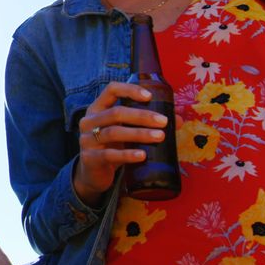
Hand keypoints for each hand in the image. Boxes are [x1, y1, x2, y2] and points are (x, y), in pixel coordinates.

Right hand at [73, 82, 168, 205]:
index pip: (111, 90)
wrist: (93, 174)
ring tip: (159, 137)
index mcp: (97, 109)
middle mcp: (89, 121)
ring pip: (114, 132)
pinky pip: (109, 154)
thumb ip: (146, 124)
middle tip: (163, 122)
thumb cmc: (112, 147)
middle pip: (115, 113)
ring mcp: (87, 140)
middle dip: (141, 116)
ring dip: (139, 134)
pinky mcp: (89, 158)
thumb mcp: (126, 133)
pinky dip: (127, 154)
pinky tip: (142, 155)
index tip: (149, 97)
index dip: (130, 90)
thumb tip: (177, 120)